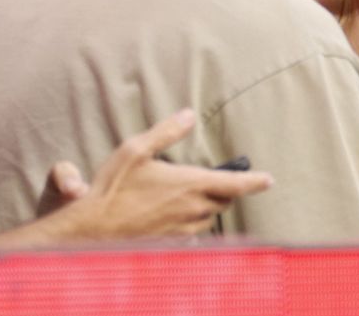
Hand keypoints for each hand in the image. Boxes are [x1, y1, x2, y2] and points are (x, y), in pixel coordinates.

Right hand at [50, 108, 272, 239]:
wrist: (90, 230)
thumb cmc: (112, 188)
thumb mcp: (136, 149)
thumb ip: (166, 132)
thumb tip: (188, 115)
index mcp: (190, 185)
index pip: (234, 185)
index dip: (255, 182)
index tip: (268, 179)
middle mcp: (192, 210)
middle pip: (223, 202)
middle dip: (224, 191)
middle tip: (215, 181)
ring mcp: (182, 229)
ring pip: (208, 218)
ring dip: (207, 207)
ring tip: (190, 196)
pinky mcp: (170, 243)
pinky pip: (191, 233)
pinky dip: (190, 223)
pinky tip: (174, 216)